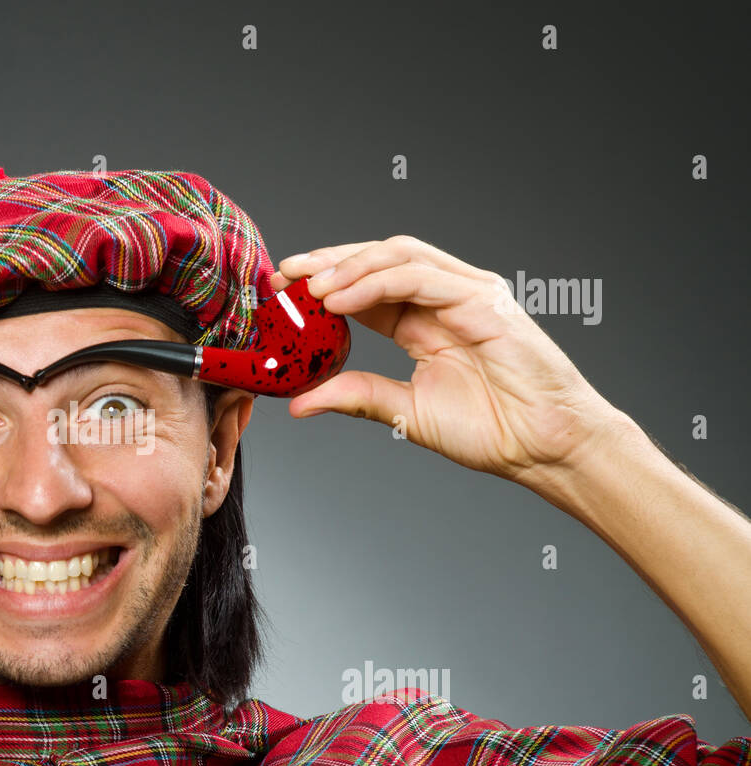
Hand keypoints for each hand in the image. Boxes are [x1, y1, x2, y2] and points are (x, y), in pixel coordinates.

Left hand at [271, 235, 628, 485]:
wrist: (544, 448)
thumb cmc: (492, 430)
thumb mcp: (404, 412)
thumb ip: (355, 396)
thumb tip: (298, 402)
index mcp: (423, 321)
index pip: (366, 285)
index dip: (323, 282)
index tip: (283, 291)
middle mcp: (444, 298)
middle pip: (378, 258)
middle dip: (329, 262)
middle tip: (286, 275)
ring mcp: (467, 294)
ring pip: (398, 256)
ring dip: (348, 267)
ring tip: (310, 288)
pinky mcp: (484, 300)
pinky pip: (420, 278)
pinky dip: (376, 282)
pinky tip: (342, 299)